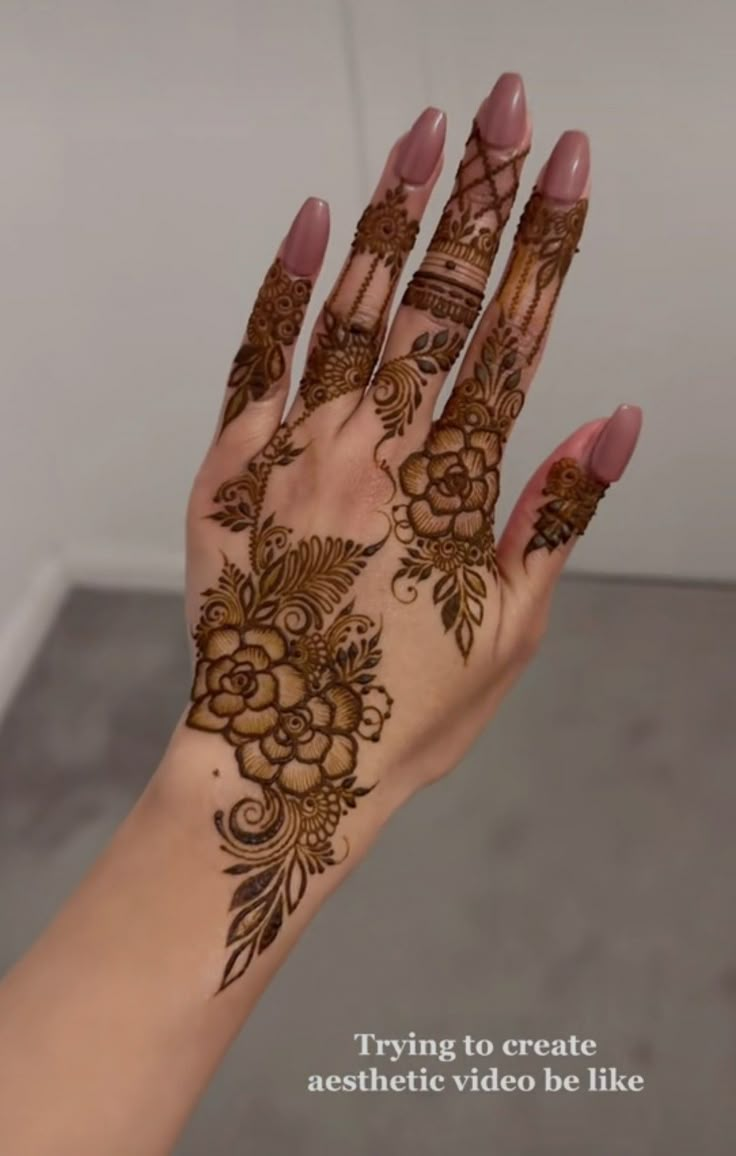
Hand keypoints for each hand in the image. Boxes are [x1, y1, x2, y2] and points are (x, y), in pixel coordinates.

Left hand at [183, 74, 641, 989]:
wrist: (279, 767)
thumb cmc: (402, 713)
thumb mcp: (511, 630)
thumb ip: (559, 514)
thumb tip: (617, 418)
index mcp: (454, 493)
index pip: (516, 342)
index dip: (549, 247)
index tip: (572, 166)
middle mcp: (377, 457)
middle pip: (441, 305)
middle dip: (483, 197)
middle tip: (512, 105)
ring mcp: (296, 455)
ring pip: (355, 312)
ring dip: (399, 216)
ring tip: (433, 132)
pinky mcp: (229, 470)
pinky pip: (258, 361)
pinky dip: (288, 288)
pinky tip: (319, 221)